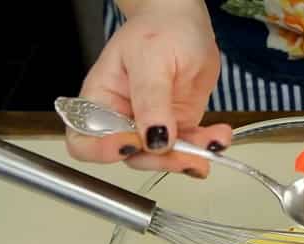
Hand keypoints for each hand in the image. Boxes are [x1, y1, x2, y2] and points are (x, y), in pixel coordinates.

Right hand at [66, 0, 230, 177]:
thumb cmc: (160, 30)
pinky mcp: (178, 127)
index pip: (85, 140)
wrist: (188, 24)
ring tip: (214, 142)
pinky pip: (189, 148)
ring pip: (163, 157)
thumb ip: (151, 100)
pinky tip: (219, 138)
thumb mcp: (152, 59)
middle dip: (161, 159)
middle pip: (131, 156)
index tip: (132, 144)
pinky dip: (206, 147)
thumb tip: (153, 139)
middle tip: (189, 154)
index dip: (102, 151)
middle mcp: (122, 119)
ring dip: (190, 156)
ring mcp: (151, 126)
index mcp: (100, 100)